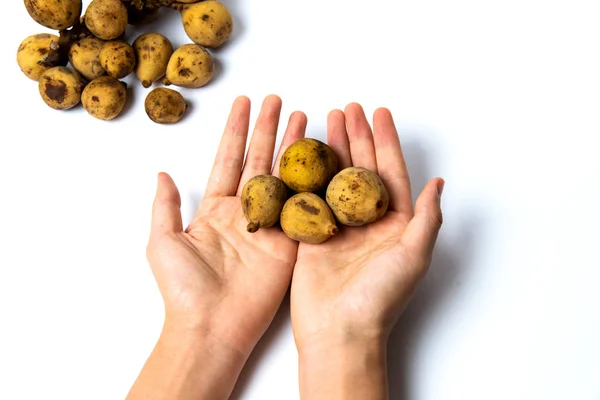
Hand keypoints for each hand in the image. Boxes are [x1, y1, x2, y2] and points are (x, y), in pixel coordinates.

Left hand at [128, 95, 306, 399]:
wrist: (211, 325)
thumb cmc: (183, 288)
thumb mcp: (163, 240)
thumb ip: (166, 205)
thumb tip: (161, 173)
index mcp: (215, 209)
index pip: (228, 158)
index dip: (236, 129)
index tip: (244, 103)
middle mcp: (245, 212)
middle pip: (259, 160)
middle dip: (268, 129)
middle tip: (278, 100)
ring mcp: (269, 225)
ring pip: (283, 177)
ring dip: (291, 147)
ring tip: (301, 117)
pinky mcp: (289, 243)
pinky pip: (301, 207)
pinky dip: (311, 183)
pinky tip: (319, 158)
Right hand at [291, 104, 443, 398]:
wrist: (339, 330)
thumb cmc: (381, 296)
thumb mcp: (413, 254)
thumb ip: (426, 217)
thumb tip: (439, 182)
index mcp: (395, 223)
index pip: (391, 172)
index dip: (386, 140)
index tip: (379, 113)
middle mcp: (367, 220)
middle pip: (361, 168)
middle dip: (357, 136)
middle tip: (348, 108)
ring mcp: (339, 226)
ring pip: (335, 177)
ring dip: (332, 148)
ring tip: (327, 118)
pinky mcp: (313, 235)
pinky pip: (311, 197)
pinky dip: (307, 174)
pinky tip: (304, 153)